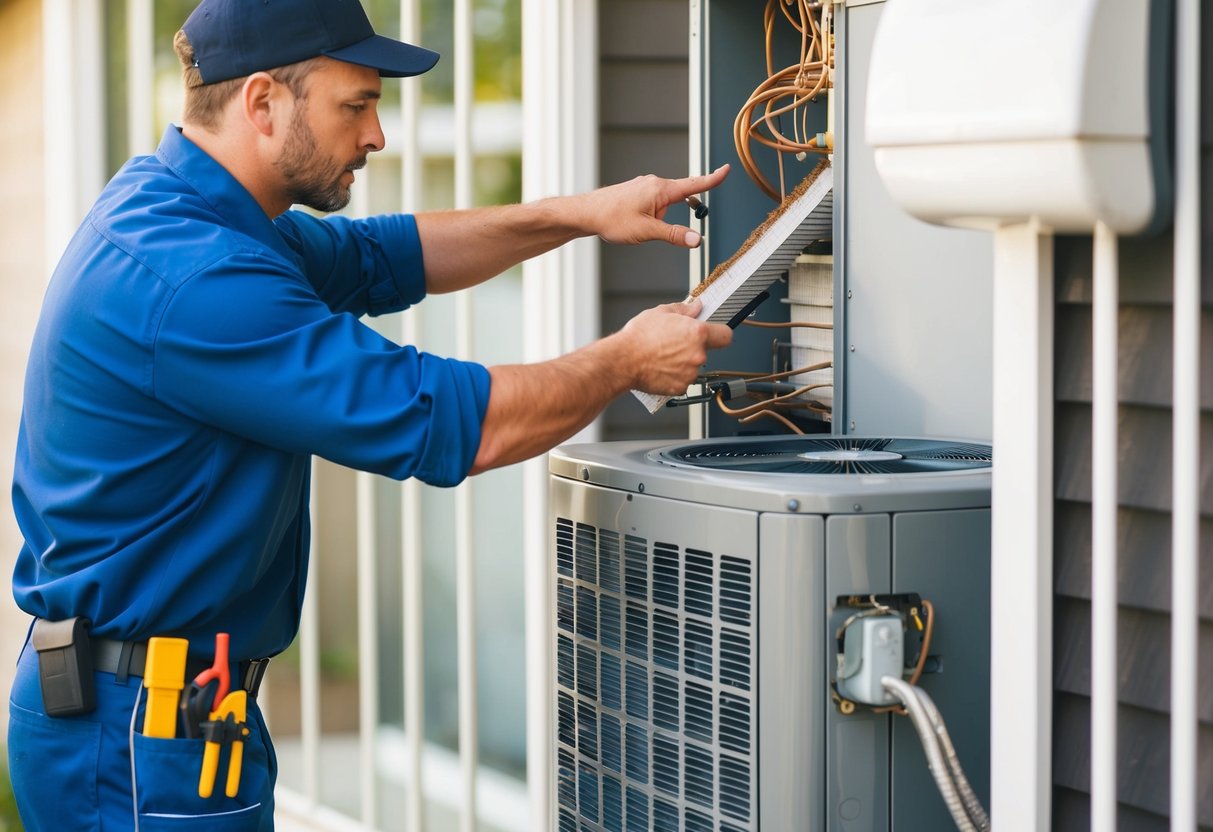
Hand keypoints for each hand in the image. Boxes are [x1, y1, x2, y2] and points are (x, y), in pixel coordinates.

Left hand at [581, 165, 729, 248]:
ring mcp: (645, 186)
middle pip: (680, 197)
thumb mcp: (647, 231)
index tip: (727, 170)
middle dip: (673, 216)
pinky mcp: (637, 191)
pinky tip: (634, 221)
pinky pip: (654, 202)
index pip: (694, 184)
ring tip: (636, 226)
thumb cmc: (612, 219)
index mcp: (661, 189)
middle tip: (652, 227)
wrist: (586, 213)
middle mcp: (654, 183)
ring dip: (659, 218)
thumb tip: (696, 239)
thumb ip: (674, 235)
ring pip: (665, 203)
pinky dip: (652, 214)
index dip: (712, 179)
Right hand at [617, 298, 732, 394]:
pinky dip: (674, 376)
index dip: (720, 333)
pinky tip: (660, 368)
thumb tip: (696, 307)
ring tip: (663, 356)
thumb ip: (684, 309)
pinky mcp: (680, 387)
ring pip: (693, 367)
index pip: (725, 335)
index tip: (715, 333)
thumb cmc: (639, 337)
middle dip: (693, 347)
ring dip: (683, 363)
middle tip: (674, 343)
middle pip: (706, 351)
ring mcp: (690, 373)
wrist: (623, 360)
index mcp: (697, 333)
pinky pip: (682, 381)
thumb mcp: (661, 313)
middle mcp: (698, 354)